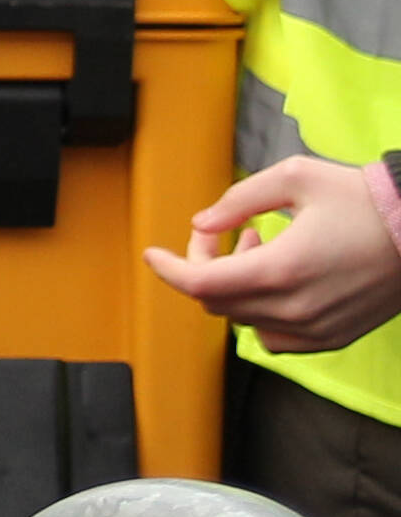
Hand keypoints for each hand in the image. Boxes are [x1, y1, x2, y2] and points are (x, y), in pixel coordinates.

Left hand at [152, 157, 400, 355]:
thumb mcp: (295, 178)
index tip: (152, 255)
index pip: (198, 284)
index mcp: (280, 270)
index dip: (168, 269)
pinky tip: (282, 280)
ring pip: (243, 320)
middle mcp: (295, 309)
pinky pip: (275, 338)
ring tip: (265, 249)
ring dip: (237, 287)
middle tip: (235, 234)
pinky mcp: (334, 338)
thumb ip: (237, 200)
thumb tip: (201, 224)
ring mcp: (316, 330)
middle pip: (216, 302)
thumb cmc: (364, 199)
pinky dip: (262, 312)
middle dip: (207, 267)